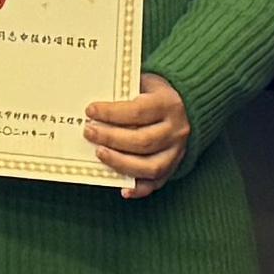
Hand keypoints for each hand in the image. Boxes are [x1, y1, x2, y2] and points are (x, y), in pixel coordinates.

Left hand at [85, 73, 192, 198]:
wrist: (185, 107)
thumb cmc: (154, 94)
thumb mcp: (144, 83)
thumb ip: (124, 91)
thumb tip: (94, 105)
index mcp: (169, 104)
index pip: (138, 111)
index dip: (112, 113)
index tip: (90, 111)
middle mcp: (176, 130)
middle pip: (142, 141)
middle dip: (111, 138)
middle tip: (88, 132)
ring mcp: (177, 151)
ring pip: (150, 166)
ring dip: (121, 163)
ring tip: (99, 154)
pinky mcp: (173, 167)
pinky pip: (157, 183)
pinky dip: (140, 190)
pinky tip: (123, 190)